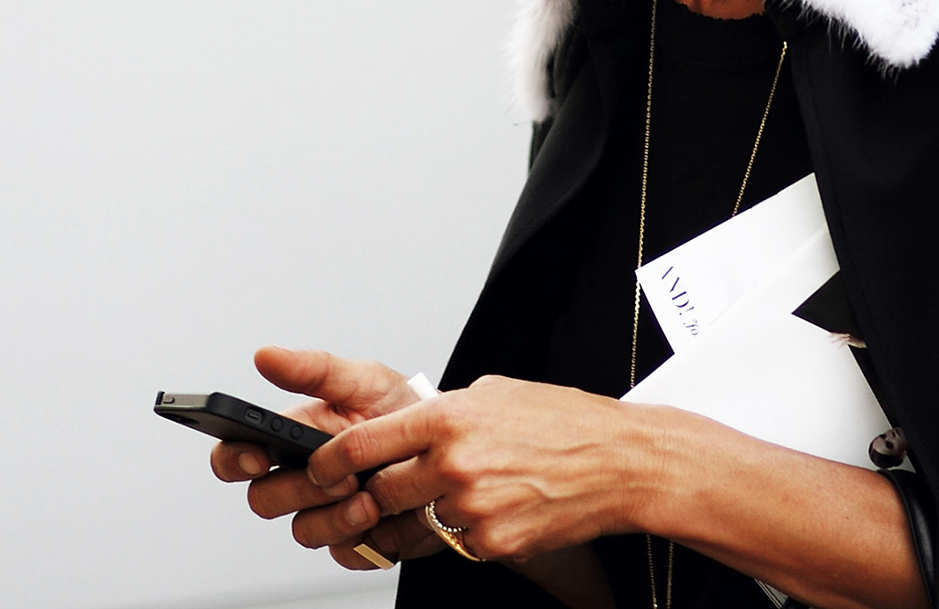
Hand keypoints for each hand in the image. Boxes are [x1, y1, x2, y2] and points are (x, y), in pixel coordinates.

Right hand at [208, 345, 439, 568]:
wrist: (457, 444)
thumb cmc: (404, 409)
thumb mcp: (364, 380)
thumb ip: (314, 370)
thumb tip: (265, 356)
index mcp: (292, 439)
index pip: (236, 456)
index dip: (234, 460)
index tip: (257, 455)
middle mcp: (302, 480)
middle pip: (264, 499)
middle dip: (299, 489)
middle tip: (339, 476)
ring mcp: (326, 513)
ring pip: (303, 531)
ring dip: (334, 517)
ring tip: (370, 498)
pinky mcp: (356, 542)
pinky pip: (343, 554)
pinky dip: (364, 538)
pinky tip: (385, 517)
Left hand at [300, 374, 656, 563]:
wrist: (620, 462)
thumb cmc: (563, 422)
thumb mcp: (494, 394)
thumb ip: (442, 412)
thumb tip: (405, 429)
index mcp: (447, 418)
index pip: (361, 445)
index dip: (327, 462)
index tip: (319, 469)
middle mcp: (453, 463)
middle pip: (377, 493)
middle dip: (371, 495)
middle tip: (379, 490)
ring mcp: (471, 508)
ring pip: (415, 522)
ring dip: (422, 513)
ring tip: (457, 493)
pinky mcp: (490, 543)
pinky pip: (454, 543)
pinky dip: (463, 530)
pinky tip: (493, 506)